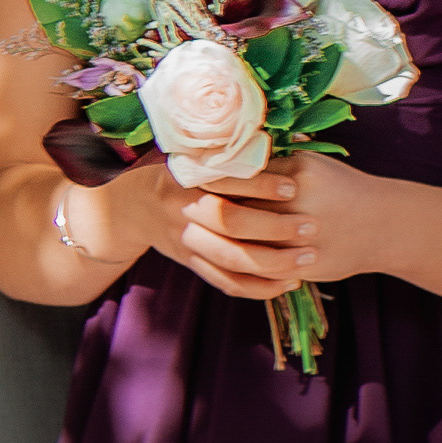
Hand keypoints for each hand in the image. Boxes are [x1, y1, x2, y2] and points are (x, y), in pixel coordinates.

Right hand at [127, 154, 332, 302]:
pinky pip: (228, 283)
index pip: (224, 181)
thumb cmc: (175, 178)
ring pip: (231, 260)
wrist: (131, 211)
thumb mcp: (190, 161)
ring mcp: (185, 243)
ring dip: (274, 262)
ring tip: (309, 257)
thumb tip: (279, 154)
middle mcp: (181, 212)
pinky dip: (260, 288)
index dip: (259, 185)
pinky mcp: (192, 265)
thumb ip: (226, 162)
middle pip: (229, 223)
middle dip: (274, 226)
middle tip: (310, 225)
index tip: (293, 187)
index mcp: (184, 179)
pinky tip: (289, 282)